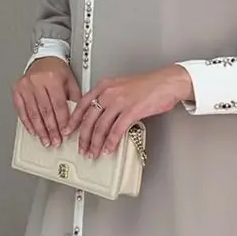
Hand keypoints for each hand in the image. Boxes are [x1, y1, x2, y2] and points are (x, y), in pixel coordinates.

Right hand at [12, 57, 80, 146]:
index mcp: (53, 79)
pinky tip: (33, 131)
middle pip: (45, 111)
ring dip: (40, 130)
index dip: (61, 122)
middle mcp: (37, 81)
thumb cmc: (58, 70)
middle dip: (51, 129)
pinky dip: (27, 123)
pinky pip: (22, 110)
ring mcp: (26, 86)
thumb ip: (74, 100)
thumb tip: (75, 121)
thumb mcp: (71, 82)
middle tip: (55, 141)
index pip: (58, 106)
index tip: (64, 133)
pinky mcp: (17, 89)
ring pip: (33, 113)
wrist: (45, 58)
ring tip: (45, 140)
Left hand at [65, 66, 193, 158]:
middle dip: (83, 137)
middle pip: (89, 119)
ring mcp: (119, 102)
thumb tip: (101, 116)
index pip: (82, 104)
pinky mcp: (131, 111)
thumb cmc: (149, 85)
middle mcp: (108, 93)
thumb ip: (109, 98)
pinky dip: (111, 142)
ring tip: (94, 153)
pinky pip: (116, 131)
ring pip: (100, 127)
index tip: (68, 130)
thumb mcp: (122, 87)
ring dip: (95, 143)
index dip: (73, 120)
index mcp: (104, 86)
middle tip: (82, 148)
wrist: (167, 82)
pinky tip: (108, 149)